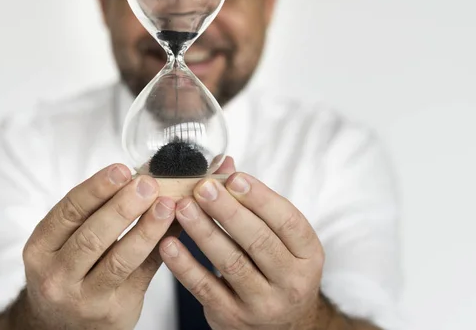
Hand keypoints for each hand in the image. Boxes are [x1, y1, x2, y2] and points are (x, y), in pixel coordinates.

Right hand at [19, 165, 175, 329]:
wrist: (60, 326)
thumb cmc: (65, 271)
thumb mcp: (60, 243)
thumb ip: (91, 212)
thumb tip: (134, 175)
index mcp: (40, 250)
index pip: (68, 212)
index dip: (97, 188)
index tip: (121, 170)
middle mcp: (58, 276)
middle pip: (93, 237)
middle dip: (123, 206)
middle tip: (147, 184)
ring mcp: (86, 298)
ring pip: (120, 259)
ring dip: (147, 228)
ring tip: (167, 205)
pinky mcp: (116, 311)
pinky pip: (143, 274)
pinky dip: (160, 248)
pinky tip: (174, 228)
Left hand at [159, 158, 326, 329]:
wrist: (282, 326)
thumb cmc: (277, 269)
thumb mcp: (280, 239)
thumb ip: (254, 203)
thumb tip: (224, 164)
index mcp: (308, 255)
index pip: (288, 222)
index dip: (261, 198)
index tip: (234, 178)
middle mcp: (291, 282)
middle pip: (258, 241)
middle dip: (228, 211)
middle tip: (203, 187)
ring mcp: (262, 304)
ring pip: (231, 263)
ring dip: (203, 232)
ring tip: (182, 207)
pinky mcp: (232, 318)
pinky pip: (205, 288)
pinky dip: (185, 265)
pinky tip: (168, 243)